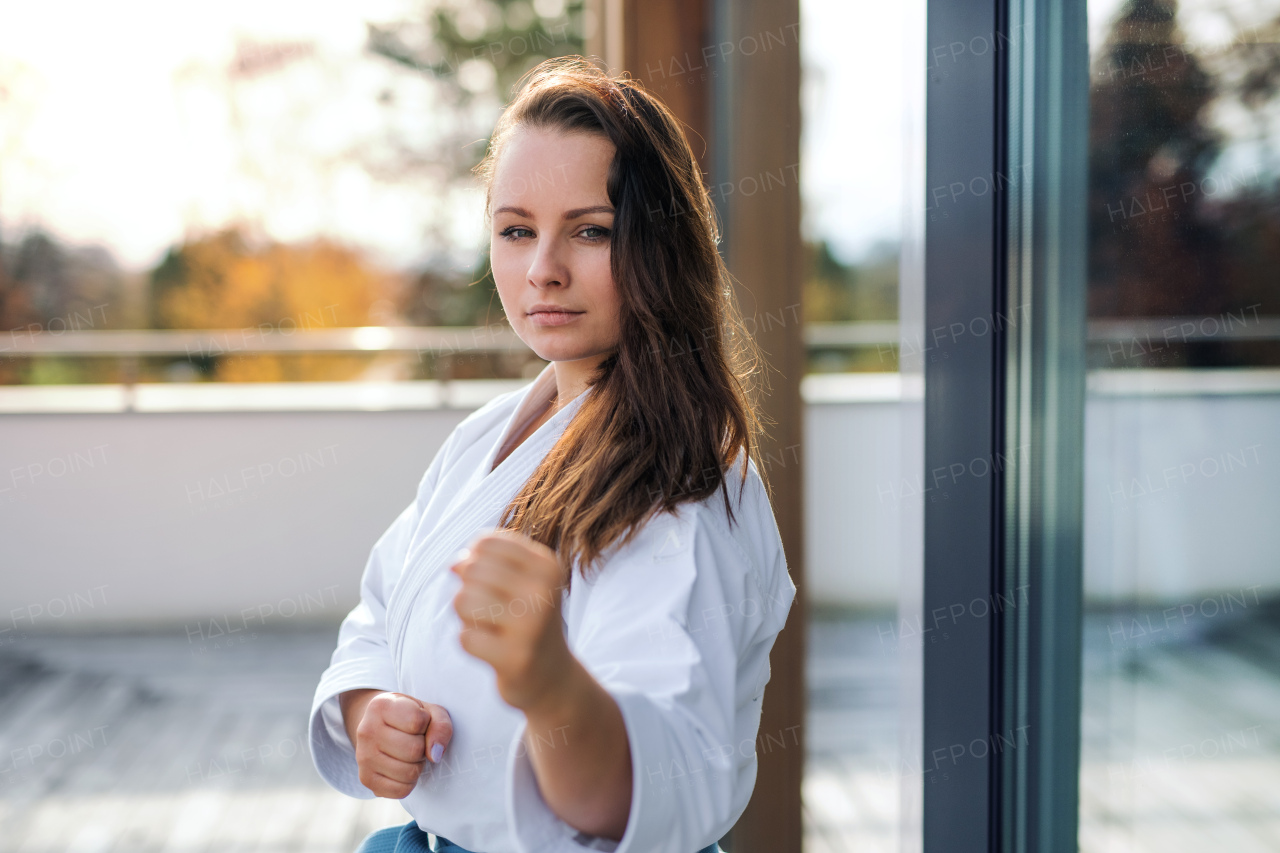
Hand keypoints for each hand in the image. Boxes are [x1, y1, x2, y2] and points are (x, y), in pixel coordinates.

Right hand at [345, 690, 453, 798]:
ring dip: (417, 765)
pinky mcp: (365, 779)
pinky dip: (409, 783)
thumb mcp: (429, 711)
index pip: (417, 721)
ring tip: (408, 754)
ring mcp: (363, 757)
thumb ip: (441, 726)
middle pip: (414, 750)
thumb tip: (435, 755)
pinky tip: (402, 768)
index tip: (418, 722)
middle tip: (414, 741)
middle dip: (422, 747)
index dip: (426, 724)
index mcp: (381, 706)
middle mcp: (366, 731)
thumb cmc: (410, 717)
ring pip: (409, 773)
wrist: (380, 725)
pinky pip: (401, 791)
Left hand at [450, 529, 573, 713]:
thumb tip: (454, 565)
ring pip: (463, 601)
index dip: (474, 560)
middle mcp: (543, 591)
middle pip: (471, 570)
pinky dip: (471, 643)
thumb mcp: (518, 581)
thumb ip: (485, 562)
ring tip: (488, 626)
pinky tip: (492, 649)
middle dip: (469, 589)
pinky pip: (465, 638)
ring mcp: (531, 626)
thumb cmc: (527, 619)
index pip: (486, 543)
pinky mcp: (515, 658)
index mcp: (547, 566)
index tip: (492, 581)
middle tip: (490, 610)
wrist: (552, 675)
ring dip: (466, 616)